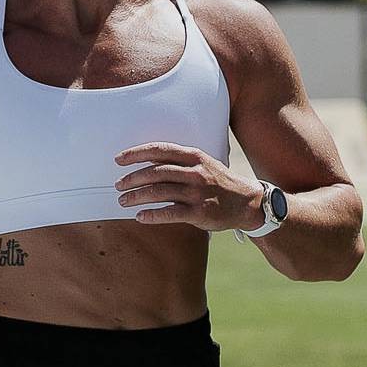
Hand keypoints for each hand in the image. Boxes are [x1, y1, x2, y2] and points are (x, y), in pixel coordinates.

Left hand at [113, 142, 261, 230]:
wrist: (247, 202)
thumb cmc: (220, 182)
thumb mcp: (204, 163)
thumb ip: (180, 162)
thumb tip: (149, 162)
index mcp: (194, 156)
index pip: (160, 150)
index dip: (136, 153)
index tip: (119, 159)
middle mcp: (195, 172)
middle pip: (156, 172)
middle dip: (132, 178)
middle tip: (118, 185)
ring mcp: (197, 193)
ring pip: (159, 192)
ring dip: (137, 196)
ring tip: (123, 201)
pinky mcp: (199, 213)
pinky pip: (170, 213)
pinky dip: (152, 215)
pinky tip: (140, 216)